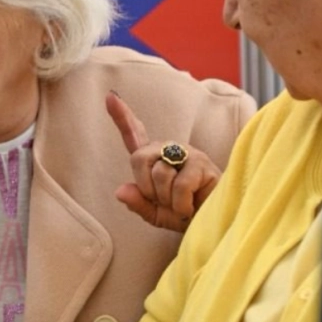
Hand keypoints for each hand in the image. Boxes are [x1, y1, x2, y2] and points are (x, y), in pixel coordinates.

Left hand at [106, 92, 220, 231]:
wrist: (212, 224)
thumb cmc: (184, 215)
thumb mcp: (155, 213)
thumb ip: (137, 202)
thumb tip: (120, 191)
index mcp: (155, 159)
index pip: (134, 135)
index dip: (121, 117)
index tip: (110, 97)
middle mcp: (170, 150)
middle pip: (139, 158)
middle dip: (146, 187)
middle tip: (164, 201)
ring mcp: (188, 153)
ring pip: (160, 173)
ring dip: (166, 199)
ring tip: (181, 204)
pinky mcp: (202, 163)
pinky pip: (180, 185)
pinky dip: (181, 204)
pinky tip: (190, 207)